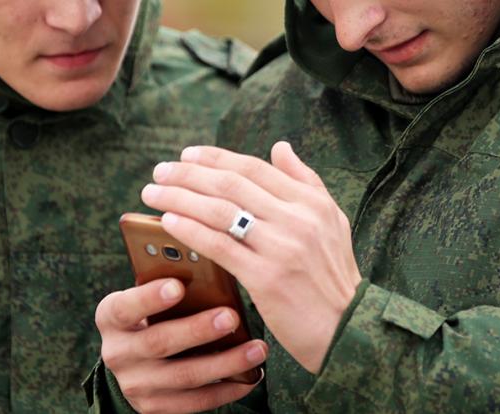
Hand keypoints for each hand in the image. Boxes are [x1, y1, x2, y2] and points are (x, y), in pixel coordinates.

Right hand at [95, 279, 267, 412]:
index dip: (150, 298)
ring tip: (256, 349)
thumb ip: (170, 282)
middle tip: (231, 316)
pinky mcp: (154, 406)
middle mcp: (117, 352)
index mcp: (111, 316)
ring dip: (225, 363)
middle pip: (160, 342)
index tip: (178, 286)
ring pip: (184, 376)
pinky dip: (227, 389)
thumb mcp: (149, 294)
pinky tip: (251, 376)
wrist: (135, 357)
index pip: (126, 306)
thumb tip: (211, 266)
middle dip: (198, 330)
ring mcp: (135, 384)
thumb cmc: (154, 312)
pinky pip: (195, 402)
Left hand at [141, 142, 361, 372]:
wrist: (347, 328)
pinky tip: (169, 221)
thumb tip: (280, 146)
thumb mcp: (332, 220)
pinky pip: (220, 246)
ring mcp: (282, 248)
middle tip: (159, 171)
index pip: (254, 168)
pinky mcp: (266, 278)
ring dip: (179, 198)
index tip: (187, 155)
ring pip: (220, 211)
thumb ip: (306, 180)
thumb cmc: (333, 276)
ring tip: (152, 193)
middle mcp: (298, 218)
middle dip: (188, 174)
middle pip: (231, 185)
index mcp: (311, 202)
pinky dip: (190, 230)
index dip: (216, 157)